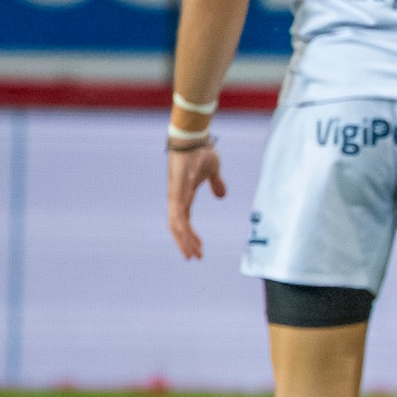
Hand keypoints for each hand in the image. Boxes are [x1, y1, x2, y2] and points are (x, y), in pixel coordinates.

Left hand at [167, 143, 225, 258]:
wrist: (193, 139)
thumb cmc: (201, 152)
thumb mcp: (213, 171)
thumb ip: (216, 184)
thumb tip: (221, 196)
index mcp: (184, 195)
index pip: (185, 220)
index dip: (191, 234)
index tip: (200, 247)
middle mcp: (176, 198)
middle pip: (178, 227)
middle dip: (186, 243)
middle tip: (195, 257)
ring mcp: (175, 196)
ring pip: (176, 226)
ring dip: (184, 241)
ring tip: (193, 255)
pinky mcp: (176, 194)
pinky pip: (178, 217)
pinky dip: (182, 231)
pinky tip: (189, 241)